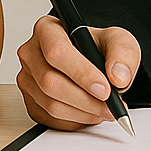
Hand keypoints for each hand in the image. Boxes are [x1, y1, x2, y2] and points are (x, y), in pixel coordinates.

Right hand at [15, 15, 140, 129]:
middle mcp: (32, 53)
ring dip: (84, 113)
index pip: (57, 52)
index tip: (104, 89)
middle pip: (51, 82)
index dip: (81, 73)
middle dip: (86, 100)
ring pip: (52, 105)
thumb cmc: (99, 47)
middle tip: (111, 106)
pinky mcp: (31, 102)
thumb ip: (123, 54)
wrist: (93, 62)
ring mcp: (28, 79)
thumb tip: (117, 77)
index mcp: (47, 29)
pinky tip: (90, 112)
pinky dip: (75, 121)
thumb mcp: (119, 40)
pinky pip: (51, 119)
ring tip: (105, 109)